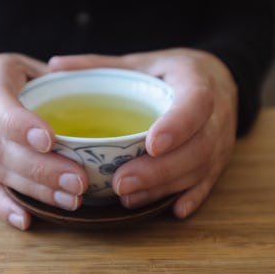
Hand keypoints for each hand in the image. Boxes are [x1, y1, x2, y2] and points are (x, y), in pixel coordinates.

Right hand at [0, 54, 87, 229]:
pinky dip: (4, 206)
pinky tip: (26, 220)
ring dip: (33, 190)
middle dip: (40, 168)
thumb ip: (58, 77)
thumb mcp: (33, 64)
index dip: (20, 124)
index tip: (50, 140)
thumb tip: (100, 93)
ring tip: (70, 200)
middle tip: (77, 182)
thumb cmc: (15, 75)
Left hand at [49, 49, 237, 217]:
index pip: (196, 103)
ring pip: (200, 170)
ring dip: (164, 187)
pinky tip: (172, 211)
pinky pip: (208, 183)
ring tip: (128, 198)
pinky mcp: (220, 161)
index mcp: (197, 81)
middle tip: (120, 183)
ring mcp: (220, 141)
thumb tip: (53, 66)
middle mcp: (216, 115)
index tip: (151, 144)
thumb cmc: (172, 72)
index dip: (177, 125)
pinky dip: (191, 198)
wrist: (217, 80)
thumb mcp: (141, 62)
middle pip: (197, 148)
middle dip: (158, 170)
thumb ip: (100, 65)